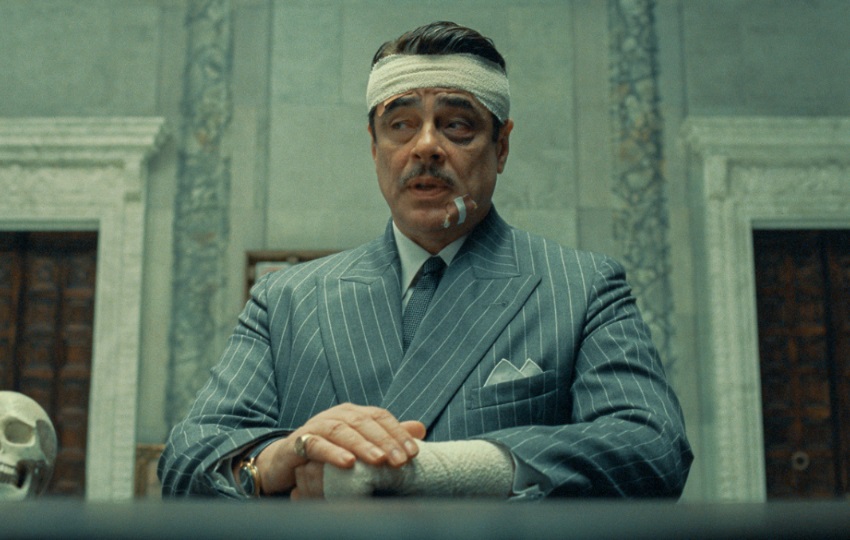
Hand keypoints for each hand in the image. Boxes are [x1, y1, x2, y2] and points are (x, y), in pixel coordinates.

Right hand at [254, 403, 425, 497]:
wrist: (285, 461)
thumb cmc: (328, 452)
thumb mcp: (360, 446)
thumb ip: (388, 437)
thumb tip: (420, 429)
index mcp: (353, 413)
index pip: (380, 417)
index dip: (398, 433)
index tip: (414, 452)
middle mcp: (335, 415)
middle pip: (364, 422)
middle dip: (385, 441)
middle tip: (401, 461)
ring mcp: (316, 426)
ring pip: (342, 431)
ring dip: (362, 445)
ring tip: (379, 460)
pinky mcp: (297, 442)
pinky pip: (316, 444)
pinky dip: (332, 453)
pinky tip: (347, 463)